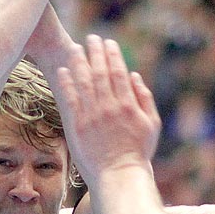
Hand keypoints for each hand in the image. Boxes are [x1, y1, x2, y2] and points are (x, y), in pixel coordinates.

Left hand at [57, 34, 160, 182]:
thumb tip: (134, 76)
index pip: (118, 72)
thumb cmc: (138, 152)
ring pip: (84, 82)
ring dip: (79, 62)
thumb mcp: (151, 124)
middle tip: (91, 38)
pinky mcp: (78, 125)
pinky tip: (63, 70)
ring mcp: (92, 115)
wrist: (119, 175)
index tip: (108, 42)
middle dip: (95, 52)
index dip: (112, 55)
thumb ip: (144, 98)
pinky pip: (70, 99)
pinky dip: (67, 83)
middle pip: (100, 72)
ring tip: (74, 48)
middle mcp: (109, 106)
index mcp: (128, 104)